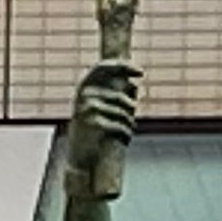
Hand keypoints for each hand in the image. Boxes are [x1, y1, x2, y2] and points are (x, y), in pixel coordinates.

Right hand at [67, 59, 140, 178]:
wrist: (80, 155)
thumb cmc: (95, 127)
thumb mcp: (103, 107)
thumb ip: (116, 94)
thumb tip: (134, 85)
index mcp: (84, 85)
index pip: (103, 67)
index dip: (123, 66)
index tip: (141, 72)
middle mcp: (83, 94)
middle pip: (120, 96)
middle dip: (131, 106)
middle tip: (133, 112)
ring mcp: (87, 107)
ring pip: (123, 112)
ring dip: (129, 122)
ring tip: (128, 127)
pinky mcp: (92, 123)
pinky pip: (120, 125)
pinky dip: (126, 132)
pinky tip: (126, 137)